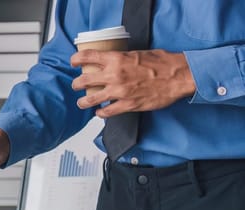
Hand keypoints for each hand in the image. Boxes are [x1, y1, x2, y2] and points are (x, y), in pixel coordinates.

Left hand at [71, 49, 195, 117]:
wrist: (179, 76)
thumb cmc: (163, 63)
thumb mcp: (138, 53)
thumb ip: (122, 57)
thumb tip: (113, 60)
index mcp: (116, 59)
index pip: (87, 56)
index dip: (76, 59)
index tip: (74, 62)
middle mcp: (114, 75)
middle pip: (83, 80)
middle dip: (76, 84)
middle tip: (77, 85)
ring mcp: (119, 92)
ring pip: (90, 99)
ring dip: (83, 102)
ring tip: (82, 102)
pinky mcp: (127, 105)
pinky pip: (107, 112)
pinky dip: (100, 113)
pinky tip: (99, 112)